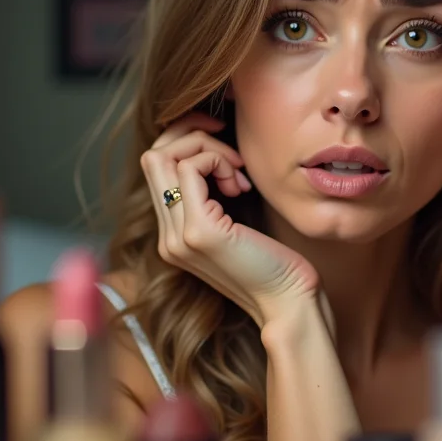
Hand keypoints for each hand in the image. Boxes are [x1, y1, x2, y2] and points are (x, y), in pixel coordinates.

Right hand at [141, 113, 320, 327]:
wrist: (290, 303)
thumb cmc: (275, 263)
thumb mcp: (237, 225)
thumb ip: (216, 198)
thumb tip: (218, 157)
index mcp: (173, 236)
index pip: (156, 169)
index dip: (188, 146)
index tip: (230, 157)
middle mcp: (167, 237)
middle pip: (152, 157)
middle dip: (192, 137)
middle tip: (233, 155)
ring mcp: (178, 236)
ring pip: (163, 157)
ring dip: (208, 151)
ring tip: (239, 176)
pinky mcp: (200, 231)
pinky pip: (190, 169)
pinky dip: (216, 161)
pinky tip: (241, 185)